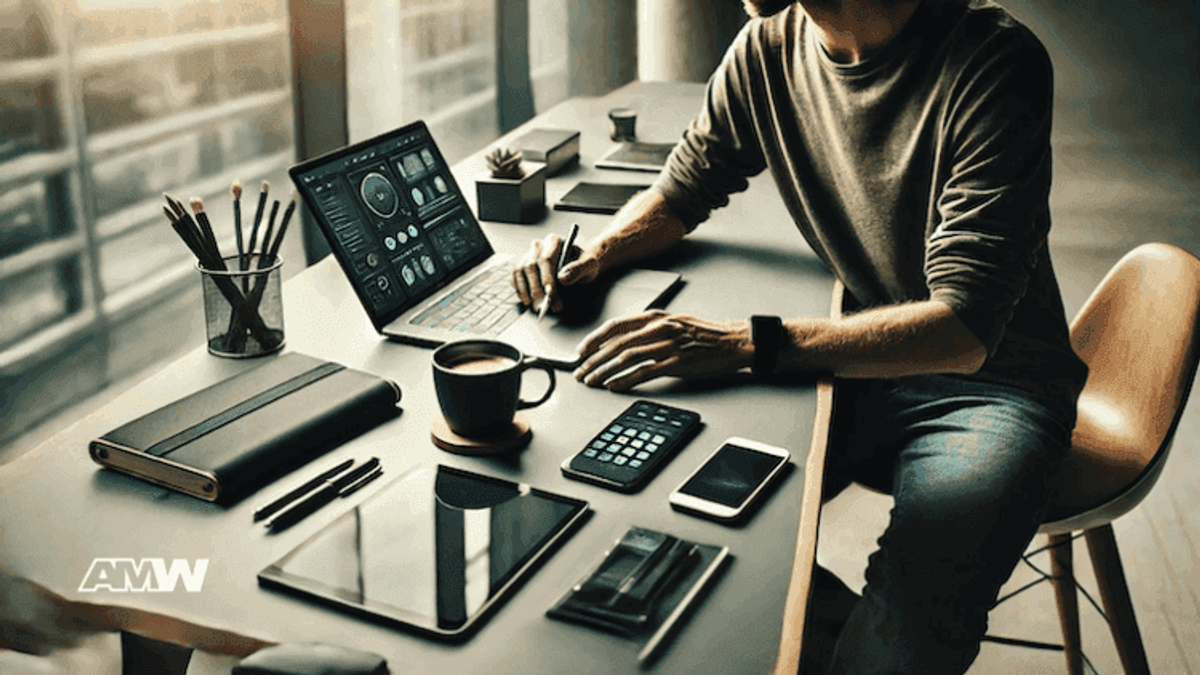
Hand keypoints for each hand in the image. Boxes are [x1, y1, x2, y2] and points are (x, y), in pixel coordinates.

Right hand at [511, 233, 599, 313]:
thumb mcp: (589, 265)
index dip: (547, 277)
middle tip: (545, 306)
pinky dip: (519, 290)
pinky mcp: (522, 266)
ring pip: (520, 272)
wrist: (580, 266)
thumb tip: (562, 278)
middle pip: (531, 267)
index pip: (546, 259)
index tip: (550, 293)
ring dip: (526, 291)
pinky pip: (514, 277)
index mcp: (554, 241)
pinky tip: (527, 300)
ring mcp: (528, 256)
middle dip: (537, 289)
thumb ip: (579, 269)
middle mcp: (538, 246)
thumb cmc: (585, 264)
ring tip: (536, 306)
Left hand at [574, 311, 752, 390]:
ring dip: (604, 371)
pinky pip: (644, 372)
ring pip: (625, 359)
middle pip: (616, 344)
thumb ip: (650, 328)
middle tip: (580, 371)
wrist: (733, 341)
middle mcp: (658, 328)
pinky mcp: (676, 363)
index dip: (594, 339)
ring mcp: (667, 345)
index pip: (616, 326)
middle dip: (593, 359)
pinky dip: (625, 380)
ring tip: (591, 381)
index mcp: (655, 317)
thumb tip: (625, 341)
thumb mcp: (674, 322)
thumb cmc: (705, 334)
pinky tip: (614, 386)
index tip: (581, 351)